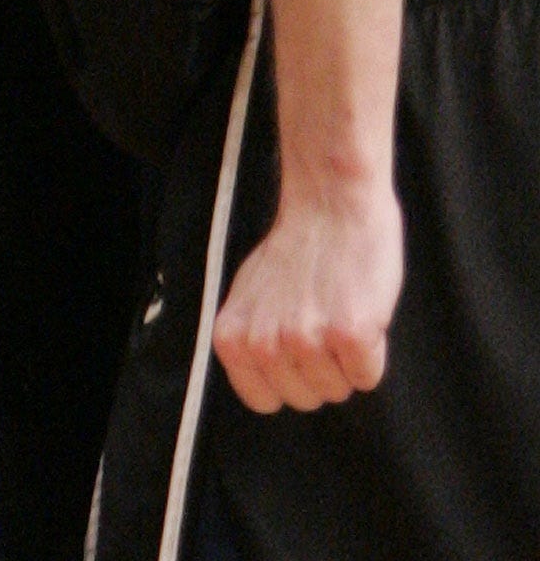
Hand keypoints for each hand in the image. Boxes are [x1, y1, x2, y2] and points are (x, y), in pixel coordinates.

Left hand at [214, 180, 401, 413]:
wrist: (330, 204)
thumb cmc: (296, 250)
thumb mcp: (250, 297)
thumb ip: (252, 342)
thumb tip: (264, 385)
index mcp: (233, 337)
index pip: (262, 401)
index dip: (287, 378)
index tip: (295, 348)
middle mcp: (264, 344)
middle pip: (306, 399)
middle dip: (320, 367)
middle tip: (321, 318)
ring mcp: (306, 340)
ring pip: (338, 390)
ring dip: (346, 358)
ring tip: (338, 309)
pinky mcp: (349, 335)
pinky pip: (367, 376)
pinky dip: (372, 352)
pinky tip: (359, 313)